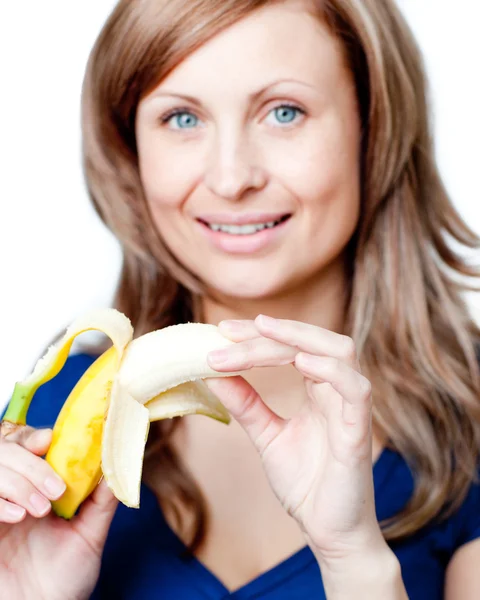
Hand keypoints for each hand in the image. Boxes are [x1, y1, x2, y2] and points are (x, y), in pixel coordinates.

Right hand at [0, 424, 117, 599]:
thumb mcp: (90, 535)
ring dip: (19, 482)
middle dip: (31, 462)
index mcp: (39, 488)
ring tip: (40, 509)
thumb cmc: (64, 582)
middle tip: (55, 488)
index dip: (36, 437)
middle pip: (8, 450)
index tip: (49, 439)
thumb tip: (119, 462)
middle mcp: (15, 493)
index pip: (30, 446)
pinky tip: (17, 517)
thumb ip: (102, 500)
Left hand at [206, 314, 385, 562]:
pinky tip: (300, 362)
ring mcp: (351, 408)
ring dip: (299, 337)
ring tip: (261, 332)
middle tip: (230, 331)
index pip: (292, 346)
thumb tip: (213, 374)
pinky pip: (356, 390)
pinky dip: (331, 371)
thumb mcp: (267, 435)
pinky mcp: (359, 432)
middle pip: (313, 340)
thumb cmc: (306, 483)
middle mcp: (337, 391)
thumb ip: (246, 404)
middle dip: (272, 330)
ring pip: (340, 351)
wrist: (329, 531)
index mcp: (319, 389)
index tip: (221, 331)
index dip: (257, 335)